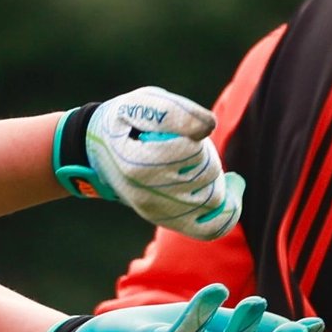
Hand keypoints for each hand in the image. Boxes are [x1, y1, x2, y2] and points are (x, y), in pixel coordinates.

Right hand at [53, 87, 243, 239]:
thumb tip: (209, 126)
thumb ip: (174, 112)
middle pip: (206, 174)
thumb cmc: (126, 121)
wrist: (98, 150)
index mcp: (136, 162)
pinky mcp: (166, 220)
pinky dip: (228, 211)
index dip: (194, 134)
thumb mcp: (143, 103)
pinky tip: (234, 189)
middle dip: (206, 153)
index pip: (189, 152)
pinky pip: (209, 228)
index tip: (184, 127)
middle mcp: (145, 193)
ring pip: (213, 199)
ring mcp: (156, 211)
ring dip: (215, 175)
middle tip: (190, 143)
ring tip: (201, 160)